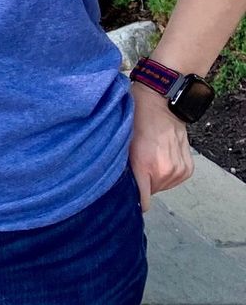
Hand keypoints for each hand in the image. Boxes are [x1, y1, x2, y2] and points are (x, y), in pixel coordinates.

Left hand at [128, 85, 193, 211]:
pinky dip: (169, 171)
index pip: (142, 201)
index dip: (133, 202)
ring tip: (151, 156)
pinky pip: (176, 178)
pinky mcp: (188, 167)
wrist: (159, 103)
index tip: (127, 201)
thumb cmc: (136, 119)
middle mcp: (165, 171)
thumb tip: (116, 186)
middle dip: (143, 182)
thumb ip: (121, 167)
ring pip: (163, 186)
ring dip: (156, 177)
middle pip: (151, 192)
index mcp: (145, 167)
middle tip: (138, 163)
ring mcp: (178, 170)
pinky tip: (162, 156)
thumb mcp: (121, 144)